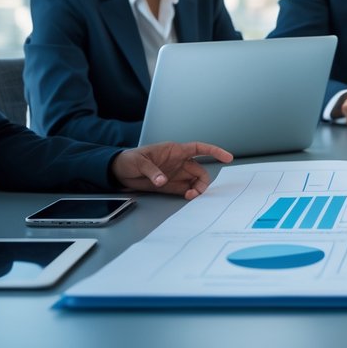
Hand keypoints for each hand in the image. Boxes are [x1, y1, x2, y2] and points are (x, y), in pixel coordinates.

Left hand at [112, 142, 232, 199]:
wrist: (119, 172)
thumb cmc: (129, 160)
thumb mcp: (139, 162)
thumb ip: (152, 171)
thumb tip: (163, 181)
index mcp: (174, 150)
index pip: (199, 148)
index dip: (214, 151)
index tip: (227, 157)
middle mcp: (179, 162)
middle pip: (200, 170)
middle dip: (203, 181)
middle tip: (196, 192)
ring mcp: (176, 174)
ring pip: (195, 181)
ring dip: (197, 189)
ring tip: (190, 196)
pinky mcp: (171, 186)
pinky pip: (186, 190)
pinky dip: (190, 195)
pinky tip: (187, 198)